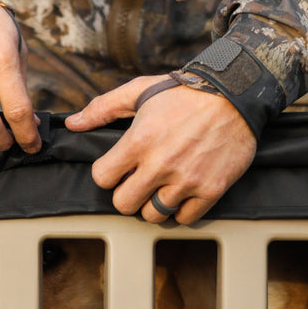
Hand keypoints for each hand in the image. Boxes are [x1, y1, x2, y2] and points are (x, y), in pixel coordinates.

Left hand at [65, 75, 256, 224]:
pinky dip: (182, 209)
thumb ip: (102, 108)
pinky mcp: (211, 189)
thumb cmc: (186, 91)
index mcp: (139, 141)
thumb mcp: (140, 90)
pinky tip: (183, 193)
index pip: (102, 178)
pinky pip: (186, 218)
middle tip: (138, 183)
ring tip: (161, 187)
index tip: (118, 169)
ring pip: (154, 215)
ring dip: (154, 204)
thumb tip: (73, 123)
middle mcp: (160, 165)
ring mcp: (186, 180)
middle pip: (124, 204)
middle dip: (127, 194)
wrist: (235, 94)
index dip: (107, 174)